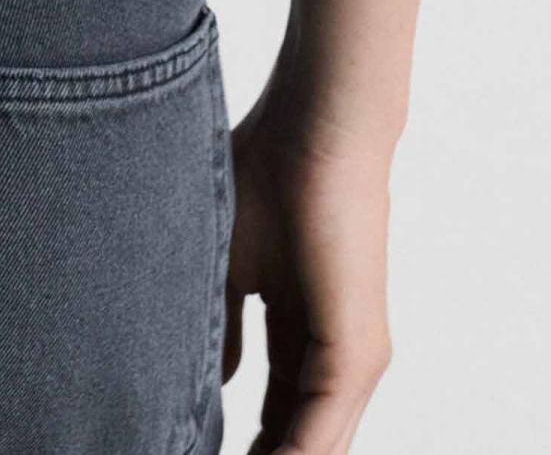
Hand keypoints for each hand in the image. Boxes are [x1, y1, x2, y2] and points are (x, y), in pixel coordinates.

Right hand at [221, 92, 394, 454]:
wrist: (314, 126)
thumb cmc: (267, 173)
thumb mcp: (228, 264)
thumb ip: (222, 325)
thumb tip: (216, 379)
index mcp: (303, 329)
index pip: (276, 411)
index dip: (240, 441)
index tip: (193, 447)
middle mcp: (335, 353)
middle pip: (294, 435)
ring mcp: (352, 358)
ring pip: (312, 443)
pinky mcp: (357, 353)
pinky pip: (320, 435)